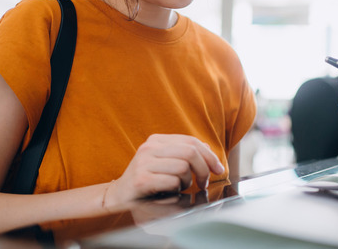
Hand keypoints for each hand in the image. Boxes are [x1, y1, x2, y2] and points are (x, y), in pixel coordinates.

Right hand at [108, 134, 224, 205]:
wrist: (119, 196)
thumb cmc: (146, 179)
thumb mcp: (164, 162)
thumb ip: (183, 153)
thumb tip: (207, 147)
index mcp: (157, 140)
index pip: (191, 141)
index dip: (209, 155)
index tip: (218, 168)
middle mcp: (149, 148)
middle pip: (190, 152)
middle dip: (204, 169)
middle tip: (204, 182)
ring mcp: (144, 163)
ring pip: (183, 167)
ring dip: (188, 182)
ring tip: (180, 187)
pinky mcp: (142, 179)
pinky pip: (172, 182)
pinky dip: (177, 189)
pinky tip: (170, 192)